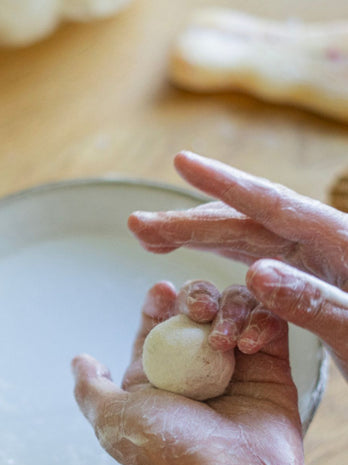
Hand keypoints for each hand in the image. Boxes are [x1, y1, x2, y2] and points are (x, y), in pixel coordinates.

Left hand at [71, 281, 302, 464]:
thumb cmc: (161, 451)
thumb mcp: (109, 417)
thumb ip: (91, 387)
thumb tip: (80, 360)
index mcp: (157, 376)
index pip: (157, 325)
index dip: (157, 303)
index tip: (160, 291)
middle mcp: (195, 370)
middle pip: (197, 312)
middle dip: (193, 297)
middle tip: (195, 307)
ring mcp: (236, 370)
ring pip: (234, 313)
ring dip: (226, 309)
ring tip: (220, 334)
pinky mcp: (272, 373)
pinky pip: (272, 328)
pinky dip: (261, 321)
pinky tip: (247, 342)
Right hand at [128, 150, 347, 378]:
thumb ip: (314, 302)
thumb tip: (255, 273)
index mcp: (338, 242)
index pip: (270, 204)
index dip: (222, 183)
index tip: (181, 162)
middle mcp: (321, 244)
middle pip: (243, 222)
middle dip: (187, 222)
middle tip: (137, 226)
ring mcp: (313, 262)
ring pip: (244, 241)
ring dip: (197, 240)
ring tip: (153, 241)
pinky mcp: (308, 283)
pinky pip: (256, 269)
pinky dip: (223, 267)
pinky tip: (202, 270)